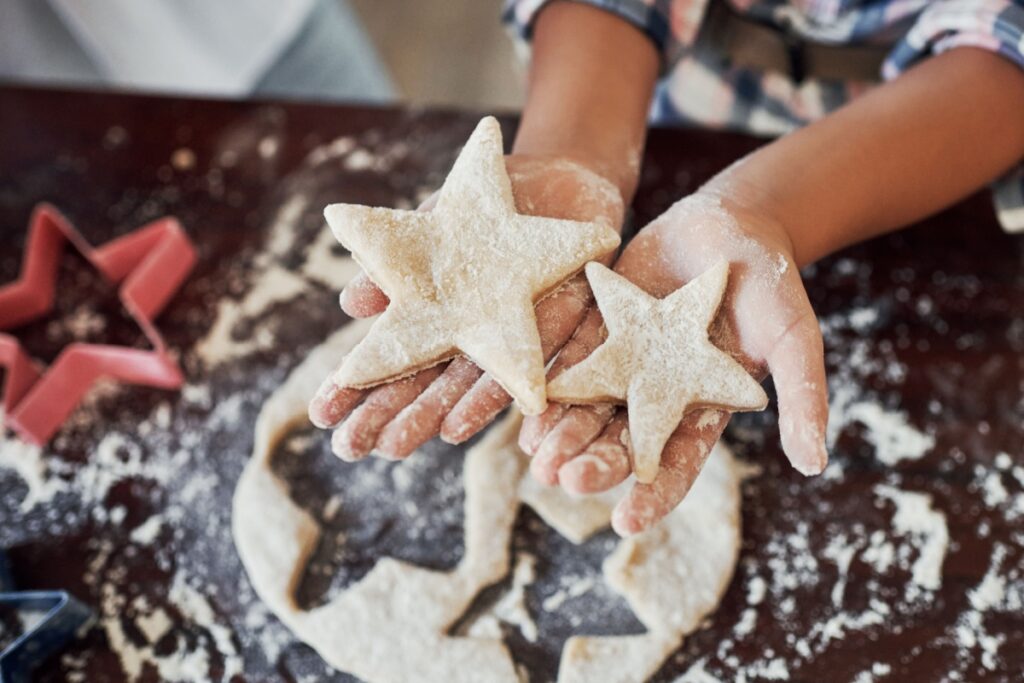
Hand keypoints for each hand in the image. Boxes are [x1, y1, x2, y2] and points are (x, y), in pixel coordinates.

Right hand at [309, 154, 624, 460]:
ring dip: (433, 416)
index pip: (394, 356)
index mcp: (440, 313)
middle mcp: (473, 336)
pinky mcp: (562, 332)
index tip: (319, 414)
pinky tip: (466, 423)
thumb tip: (350, 305)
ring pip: (473, 387)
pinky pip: (530, 370)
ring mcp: (514, 338)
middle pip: (428, 385)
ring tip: (394, 445)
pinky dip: (497, 396)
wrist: (563, 184)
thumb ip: (401, 263)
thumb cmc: (490, 206)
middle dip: (388, 415)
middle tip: (347, 447)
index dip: (356, 384)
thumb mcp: (436, 224)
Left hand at [521, 184, 828, 534]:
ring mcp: (626, 362)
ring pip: (588, 406)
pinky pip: (569, 359)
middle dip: (595, 462)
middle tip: (565, 481)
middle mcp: (657, 394)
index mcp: (701, 408)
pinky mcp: (600, 327)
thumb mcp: (795, 339)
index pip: (675, 463)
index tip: (626, 522)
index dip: (653, 494)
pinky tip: (526, 404)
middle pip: (622, 439)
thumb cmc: (772, 286)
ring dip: (562, 433)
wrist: (733, 224)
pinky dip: (550, 382)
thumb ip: (803, 396)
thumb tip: (816, 465)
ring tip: (538, 458)